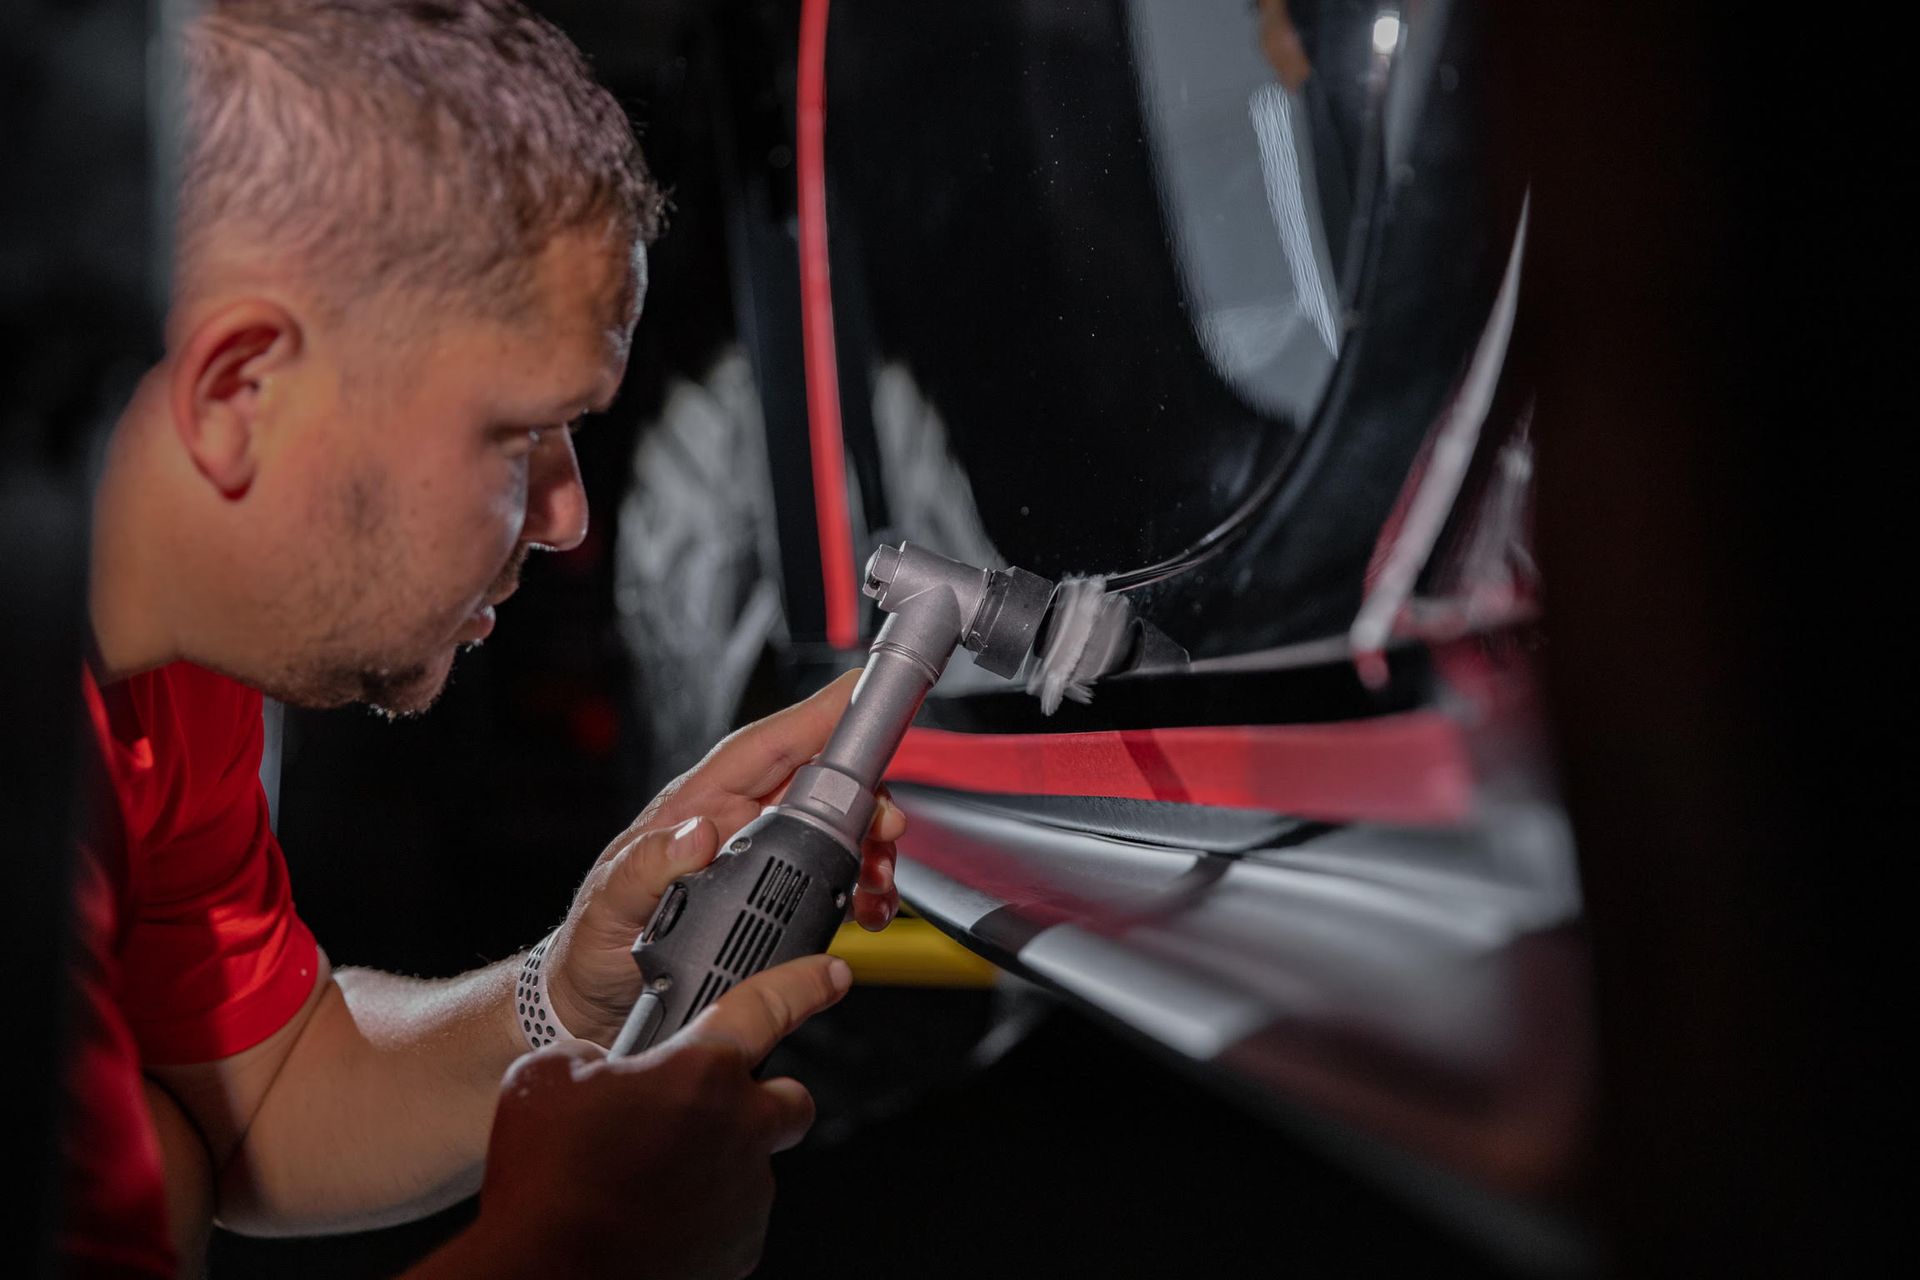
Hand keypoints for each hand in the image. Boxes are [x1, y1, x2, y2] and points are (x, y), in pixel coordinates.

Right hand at [427, 955, 851, 1279]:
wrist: (545, 1273)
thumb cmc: (546, 1182)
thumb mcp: (546, 1080)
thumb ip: (593, 1058)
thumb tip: (599, 1070)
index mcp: (704, 1072)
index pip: (770, 1006)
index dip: (804, 983)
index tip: (831, 975)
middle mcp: (742, 1129)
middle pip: (790, 1097)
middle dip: (762, 1094)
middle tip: (712, 1104)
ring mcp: (746, 1195)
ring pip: (754, 1162)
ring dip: (718, 1159)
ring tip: (651, 1173)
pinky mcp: (738, 1249)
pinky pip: (734, 1216)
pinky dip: (704, 1211)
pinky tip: (653, 1214)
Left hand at [548, 670, 907, 1043]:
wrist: (594, 1004)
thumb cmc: (593, 947)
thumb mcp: (610, 906)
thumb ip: (646, 867)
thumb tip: (696, 832)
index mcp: (699, 805)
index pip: (768, 745)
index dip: (819, 714)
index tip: (862, 694)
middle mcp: (734, 822)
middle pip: (818, 783)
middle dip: (864, 800)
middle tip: (885, 831)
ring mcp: (757, 857)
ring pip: (835, 830)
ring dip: (869, 850)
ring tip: (878, 884)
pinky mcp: (772, 895)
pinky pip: (830, 876)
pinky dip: (860, 888)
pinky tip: (868, 908)